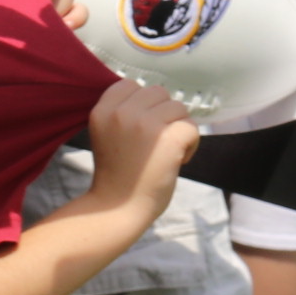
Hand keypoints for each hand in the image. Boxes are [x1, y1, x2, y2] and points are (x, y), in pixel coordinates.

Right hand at [74, 77, 197, 225]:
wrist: (117, 210)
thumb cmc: (116, 175)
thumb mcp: (106, 133)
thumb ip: (122, 111)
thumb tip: (156, 97)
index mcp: (103, 109)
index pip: (132, 84)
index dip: (143, 106)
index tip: (141, 130)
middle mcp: (122, 112)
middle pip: (158, 93)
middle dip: (163, 115)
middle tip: (155, 144)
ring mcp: (145, 124)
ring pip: (178, 108)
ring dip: (178, 129)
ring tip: (167, 153)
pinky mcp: (168, 139)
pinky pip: (192, 127)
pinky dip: (191, 144)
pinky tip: (179, 160)